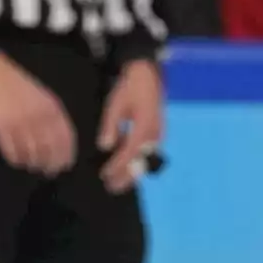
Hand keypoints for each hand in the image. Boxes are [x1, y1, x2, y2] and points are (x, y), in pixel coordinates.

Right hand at [0, 50, 76, 175]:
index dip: (66, 156)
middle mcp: (38, 118)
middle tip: (48, 172)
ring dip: (33, 163)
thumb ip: (54, 116)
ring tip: (32, 166)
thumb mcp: (44, 97)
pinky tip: (17, 161)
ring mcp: (19, 123)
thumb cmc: (20, 86)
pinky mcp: (1, 128)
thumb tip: (61, 142)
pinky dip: (15, 159)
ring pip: (30, 153)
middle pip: (48, 150)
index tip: (65, 166)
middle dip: (50, 165)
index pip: (65, 139)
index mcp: (52, 109)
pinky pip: (11, 151)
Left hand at [97, 59, 163, 192]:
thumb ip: (110, 127)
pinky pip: (146, 152)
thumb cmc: (130, 88)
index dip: (116, 167)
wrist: (147, 74)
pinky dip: (135, 160)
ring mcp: (158, 134)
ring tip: (118, 181)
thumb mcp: (115, 105)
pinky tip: (125, 163)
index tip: (105, 175)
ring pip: (144, 159)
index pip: (129, 154)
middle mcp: (154, 135)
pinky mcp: (157, 132)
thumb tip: (105, 147)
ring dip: (131, 171)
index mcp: (144, 128)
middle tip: (111, 188)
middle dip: (126, 177)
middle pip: (140, 162)